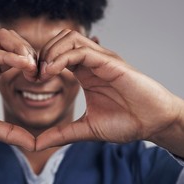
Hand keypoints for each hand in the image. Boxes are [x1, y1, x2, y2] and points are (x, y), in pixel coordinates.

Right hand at [0, 29, 37, 149]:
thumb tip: (34, 145)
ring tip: (33, 66)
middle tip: (42, 72)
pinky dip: (6, 54)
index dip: (34, 65)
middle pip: (14, 41)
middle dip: (32, 53)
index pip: (18, 57)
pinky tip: (21, 64)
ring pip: (2, 37)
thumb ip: (8, 133)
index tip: (44, 79)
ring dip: (22, 48)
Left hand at [35, 30, 183, 149]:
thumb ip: (60, 134)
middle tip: (33, 75)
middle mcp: (92, 62)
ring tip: (43, 73)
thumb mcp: (85, 129)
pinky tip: (52, 72)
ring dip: (51, 51)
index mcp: (84, 73)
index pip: (56, 54)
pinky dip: (62, 57)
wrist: (153, 124)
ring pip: (70, 38)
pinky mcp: (111, 62)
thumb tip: (36, 145)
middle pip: (60, 39)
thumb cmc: (126, 123)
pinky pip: (82, 51)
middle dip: (42, 53)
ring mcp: (101, 60)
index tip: (31, 80)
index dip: (40, 63)